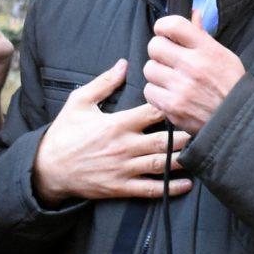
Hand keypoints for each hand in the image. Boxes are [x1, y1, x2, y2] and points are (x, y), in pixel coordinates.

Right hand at [29, 61, 191, 204]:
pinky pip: (151, 189)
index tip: (186, 101)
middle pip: (164, 140)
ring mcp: (124, 169)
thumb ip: (104, 83)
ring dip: (183, 159)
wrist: (48, 168)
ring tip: (202, 152)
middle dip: (186, 134)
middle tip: (205, 129)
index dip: (172, 106)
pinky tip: (187, 184)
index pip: (152, 112)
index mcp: (117, 124)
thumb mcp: (79, 102)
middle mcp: (124, 147)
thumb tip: (124, 64)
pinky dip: (171, 187)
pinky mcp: (121, 187)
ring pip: (161, 164)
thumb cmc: (64, 132)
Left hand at [143, 15, 243, 133]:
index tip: (164, 33)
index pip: (173, 25)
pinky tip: (169, 94)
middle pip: (154, 46)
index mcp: (206, 49)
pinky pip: (149, 91)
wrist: (238, 120)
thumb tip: (193, 13)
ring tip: (170, 79)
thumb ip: (202, 35)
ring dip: (157, 73)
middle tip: (167, 59)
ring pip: (149, 69)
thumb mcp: (223, 55)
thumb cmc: (231, 86)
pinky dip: (156, 93)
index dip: (163, 26)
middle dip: (158, 51)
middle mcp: (192, 66)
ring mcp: (181, 87)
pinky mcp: (172, 106)